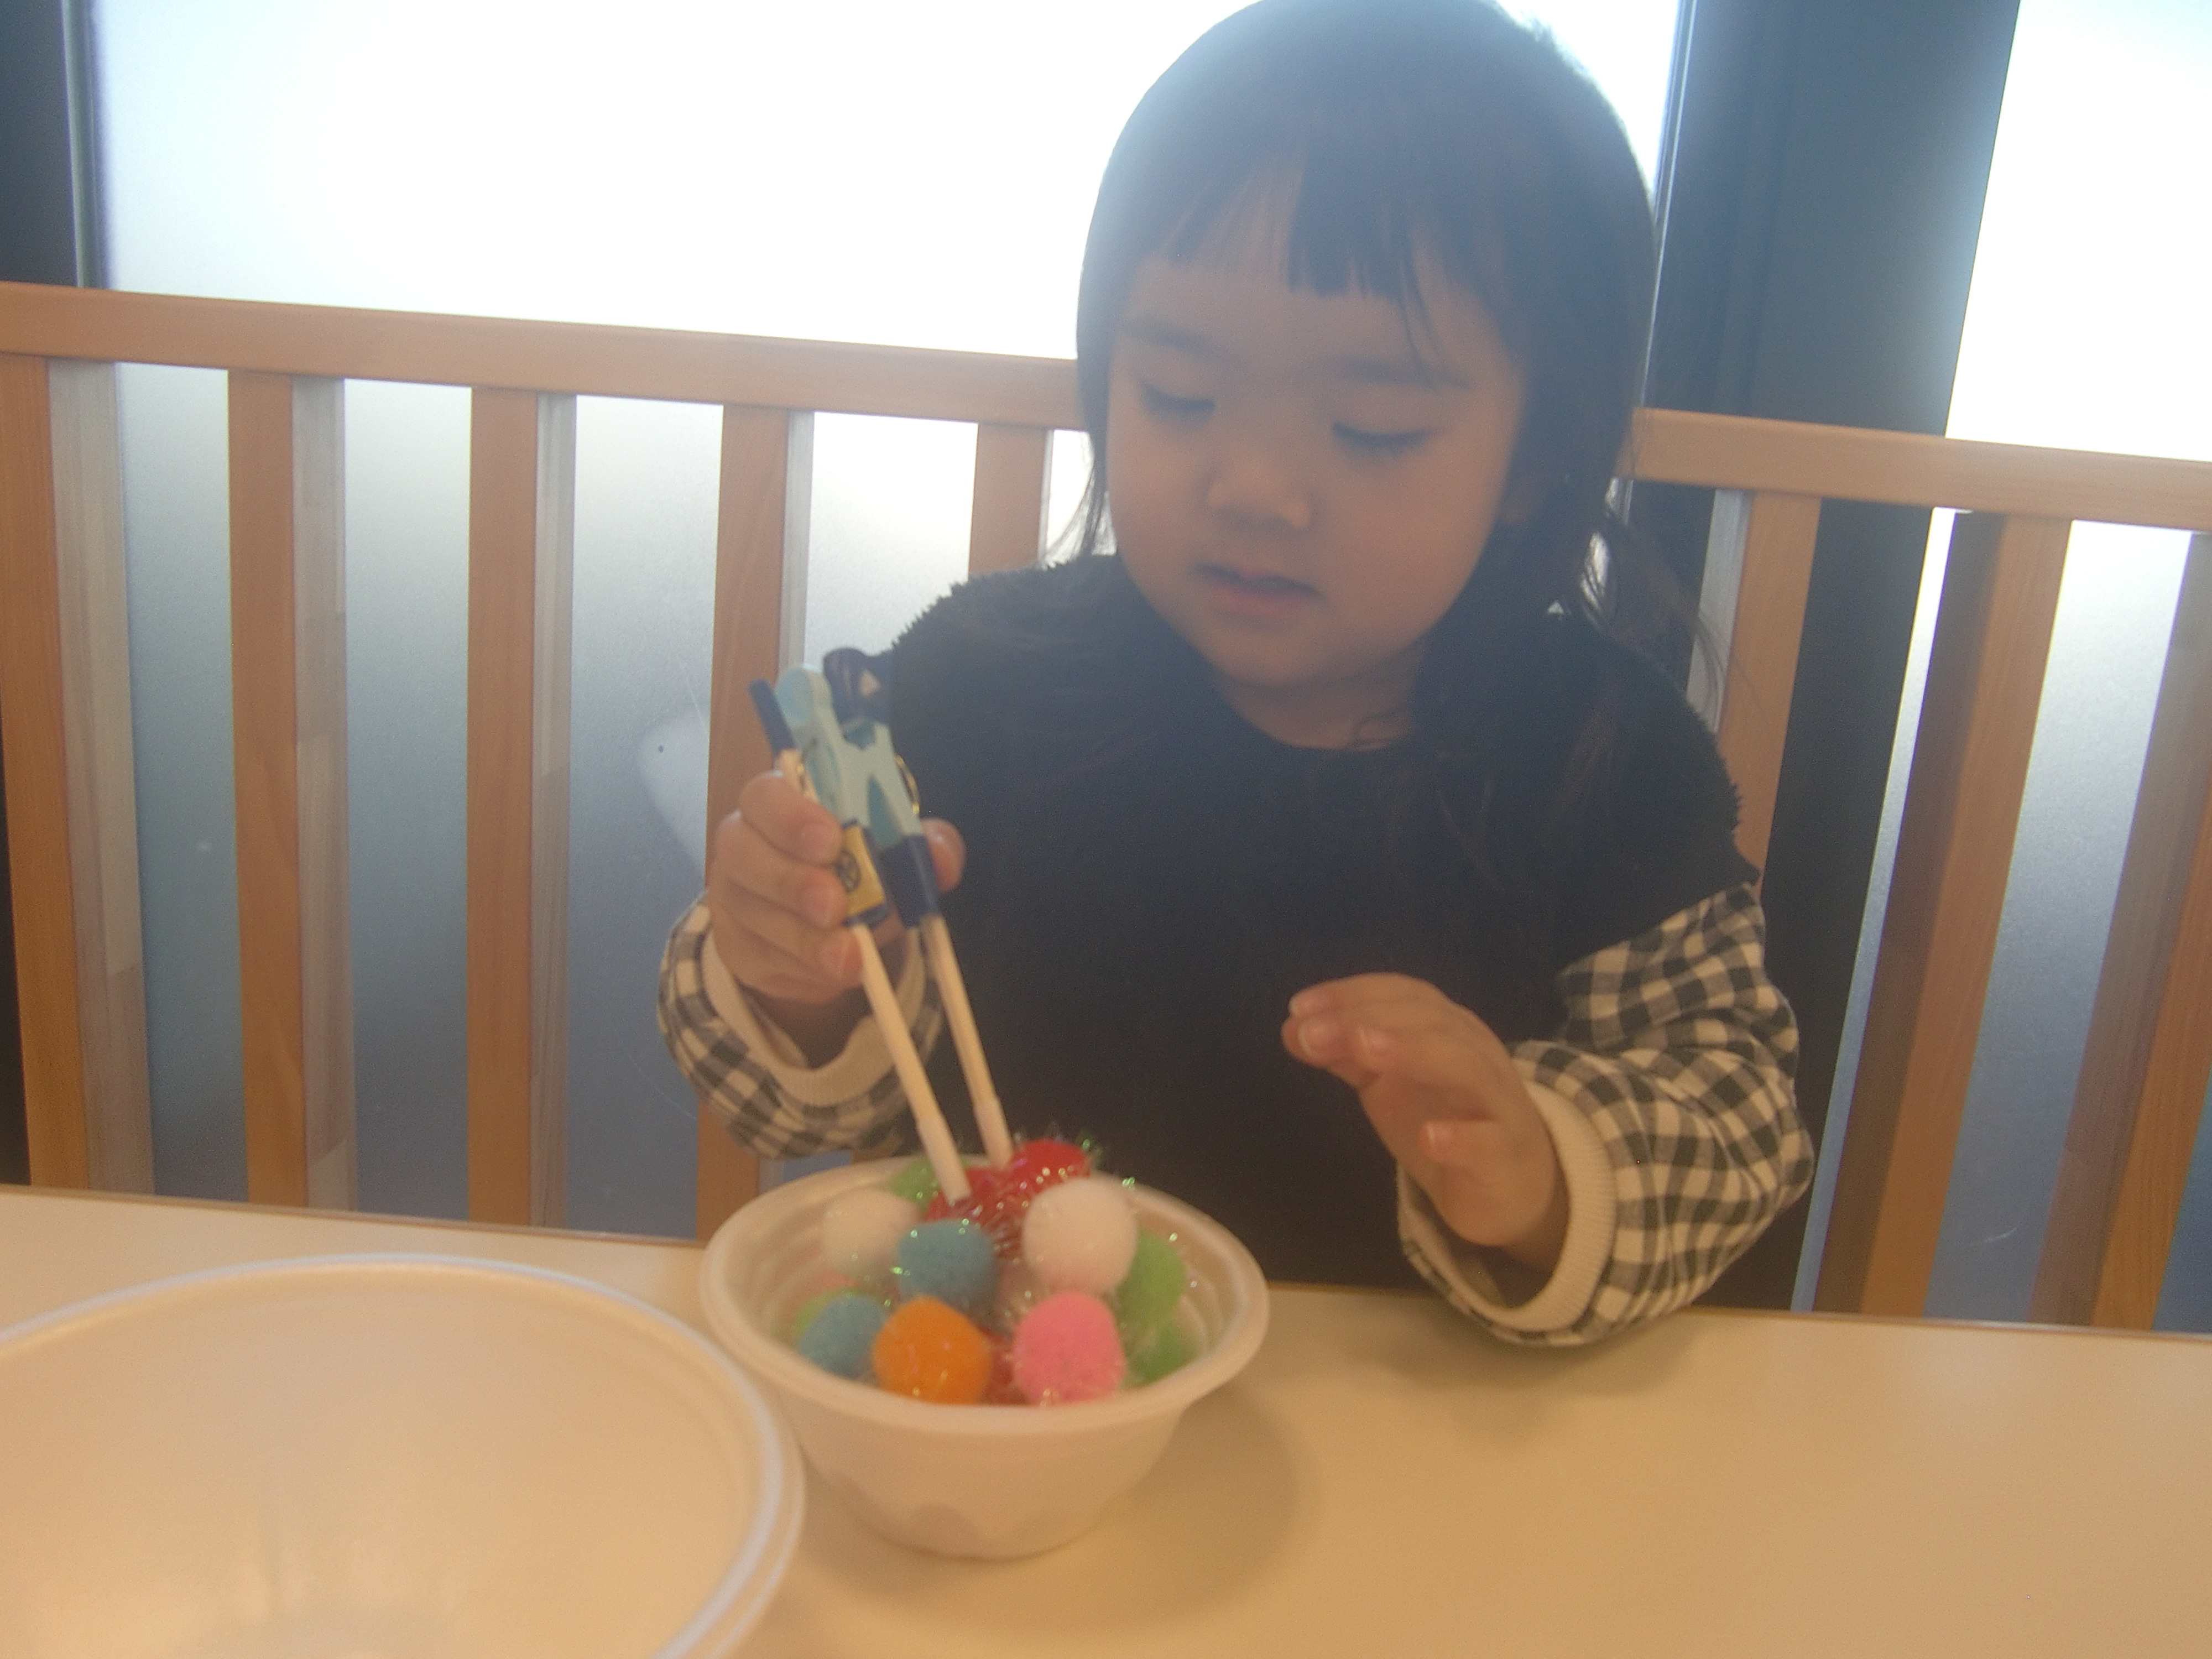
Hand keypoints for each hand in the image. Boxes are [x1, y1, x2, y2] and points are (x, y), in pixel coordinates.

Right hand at [706, 770, 964, 1052]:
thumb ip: (920, 846)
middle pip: (740, 851)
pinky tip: (830, 974)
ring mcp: (731, 896)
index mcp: (779, 803)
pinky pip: (756, 958)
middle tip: (835, 906)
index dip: (791, 816)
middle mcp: (742, 843)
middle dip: (790, 881)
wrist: (830, 926)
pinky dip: (797, 970)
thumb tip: (940, 856)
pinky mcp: (733, 946)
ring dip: (801, 939)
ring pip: (749, 913)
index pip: (764, 794)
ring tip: (848, 958)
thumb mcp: (895, 853)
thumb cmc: (858, 869)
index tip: (832, 840)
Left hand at [1282, 975, 1566, 1270]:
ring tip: (1364, 1050)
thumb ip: (1348, 1054)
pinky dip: (1462, 1138)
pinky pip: (1490, 1142)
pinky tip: (1429, 1137)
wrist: (1514, 1186)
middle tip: (1311, 1032)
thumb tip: (1294, 1028)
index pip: (1404, 996)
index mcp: (1447, 1029)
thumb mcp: (1390, 1083)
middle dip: (1367, 1019)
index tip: (1299, 1008)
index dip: (1352, 995)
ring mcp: (1496, 1103)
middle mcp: (1475, 1054)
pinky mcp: (1506, 1155)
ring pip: (1466, 1066)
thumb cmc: (1448, 1119)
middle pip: (1429, 1021)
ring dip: (1413, 1052)